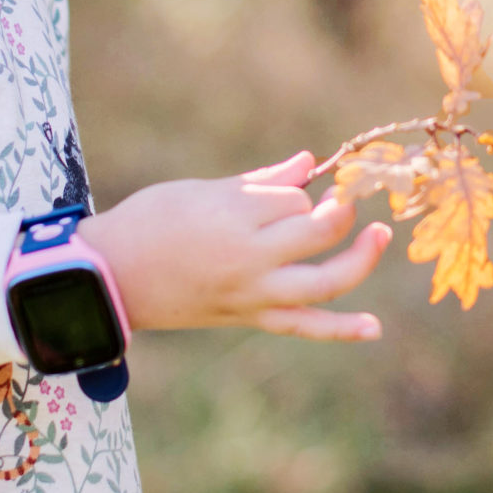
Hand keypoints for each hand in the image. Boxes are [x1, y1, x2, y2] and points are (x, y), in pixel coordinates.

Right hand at [76, 152, 393, 341]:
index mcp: (232, 215)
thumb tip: (309, 163)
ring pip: (323, 282)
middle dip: (339, 212)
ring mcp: (252, 293)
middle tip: (344, 200)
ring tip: (380, 235)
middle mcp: (248, 256)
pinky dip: (340, 330)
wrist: (111, 277)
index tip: (298, 186)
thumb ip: (261, 180)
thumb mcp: (202, 190)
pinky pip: (303, 326)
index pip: (295, 199)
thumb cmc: (151, 221)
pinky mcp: (249, 318)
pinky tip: (373, 327)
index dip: (303, 190)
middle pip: (317, 231)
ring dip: (360, 259)